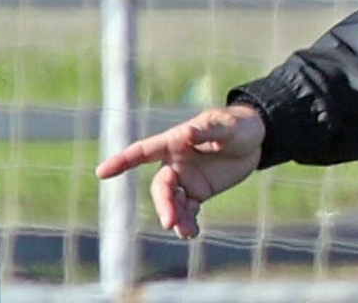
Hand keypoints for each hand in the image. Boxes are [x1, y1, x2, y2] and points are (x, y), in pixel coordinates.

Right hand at [95, 104, 265, 238]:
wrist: (255, 139)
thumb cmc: (237, 125)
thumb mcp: (225, 126)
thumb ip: (205, 131)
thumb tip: (184, 133)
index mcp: (175, 141)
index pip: (143, 151)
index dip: (122, 161)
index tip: (102, 173)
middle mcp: (176, 162)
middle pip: (160, 186)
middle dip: (163, 204)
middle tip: (170, 223)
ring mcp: (186, 178)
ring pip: (172, 201)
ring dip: (175, 217)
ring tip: (186, 233)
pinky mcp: (199, 191)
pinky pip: (187, 209)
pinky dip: (187, 222)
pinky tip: (191, 233)